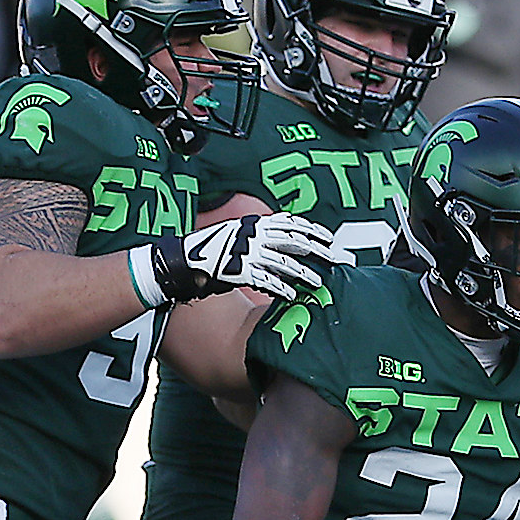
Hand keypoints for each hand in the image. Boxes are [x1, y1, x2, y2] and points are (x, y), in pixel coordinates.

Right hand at [155, 211, 344, 303]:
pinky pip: (266, 280)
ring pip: (284, 263)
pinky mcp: (239, 271)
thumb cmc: (212, 251)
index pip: (291, 224)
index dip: (313, 231)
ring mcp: (246, 253)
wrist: (182, 260)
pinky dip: (282, 288)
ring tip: (319, 282)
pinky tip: (293, 296)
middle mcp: (253, 236)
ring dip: (304, 274)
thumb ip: (261, 236)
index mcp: (254, 224)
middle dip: (319, 251)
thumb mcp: (238, 234)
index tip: (330, 238)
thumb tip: (287, 242)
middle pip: (294, 242)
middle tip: (337, 260)